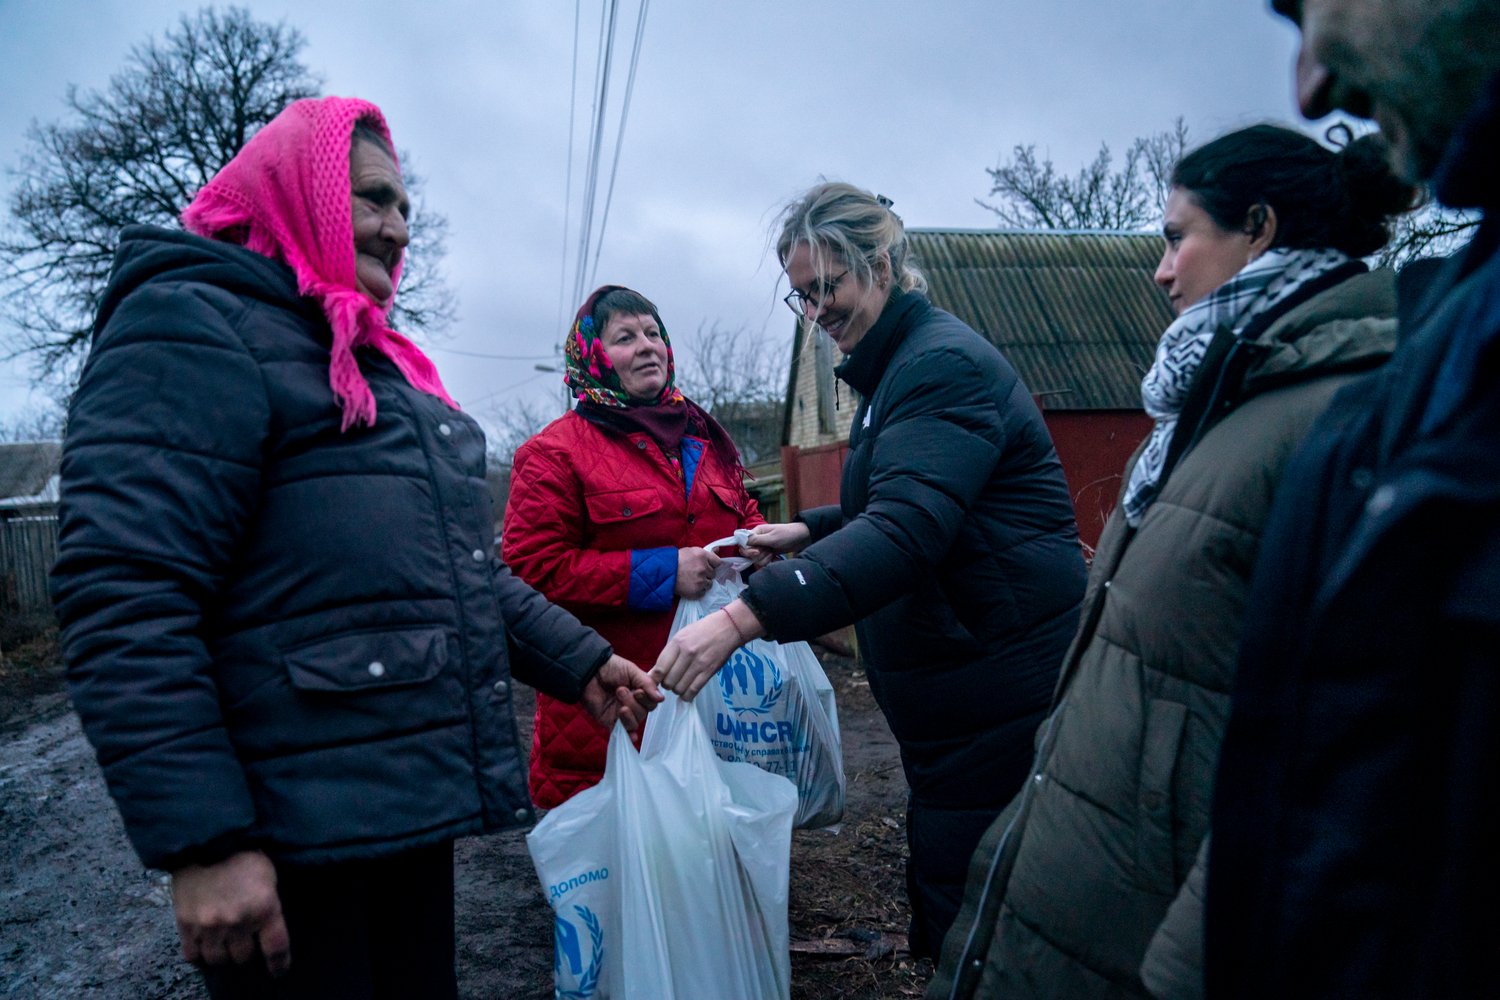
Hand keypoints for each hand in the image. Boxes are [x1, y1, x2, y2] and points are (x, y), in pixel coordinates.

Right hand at [171, 850, 289, 976]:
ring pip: (218, 960)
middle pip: (243, 958)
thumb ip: (269, 904)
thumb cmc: (245, 852)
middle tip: (245, 944)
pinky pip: (193, 955)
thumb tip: (270, 926)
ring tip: (225, 946)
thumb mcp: (269, 876)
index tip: (278, 971)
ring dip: (223, 955)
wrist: (207, 839)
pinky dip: (200, 956)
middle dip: (246, 953)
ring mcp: (210, 925)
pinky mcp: (186, 923)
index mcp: (264, 908)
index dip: (279, 964)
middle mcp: (238, 921)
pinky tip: (205, 949)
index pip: (275, 949)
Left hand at [581, 653, 662, 729]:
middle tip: (620, 690)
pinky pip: (621, 733)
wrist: (588, 671)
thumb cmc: (611, 667)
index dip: (647, 699)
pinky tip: (632, 736)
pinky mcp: (609, 721)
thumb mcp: (632, 671)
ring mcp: (621, 714)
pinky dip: (628, 736)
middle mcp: (632, 704)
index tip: (638, 690)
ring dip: (628, 713)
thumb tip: (661, 699)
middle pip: (643, 713)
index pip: (651, 703)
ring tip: (617, 699)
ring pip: (634, 722)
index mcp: (640, 692)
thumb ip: (647, 684)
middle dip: (633, 703)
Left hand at [652, 600, 764, 700]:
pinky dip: (688, 695)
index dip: (654, 680)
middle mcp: (687, 653)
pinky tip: (687, 692)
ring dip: (677, 690)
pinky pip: (694, 690)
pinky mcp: (709, 671)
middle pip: (668, 681)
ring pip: (680, 688)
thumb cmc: (701, 630)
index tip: (655, 682)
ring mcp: (699, 663)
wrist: (726, 627)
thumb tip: (653, 674)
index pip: (659, 668)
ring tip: (681, 684)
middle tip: (671, 681)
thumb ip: (668, 654)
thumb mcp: (681, 636)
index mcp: (677, 643)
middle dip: (667, 685)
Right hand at [675, 546, 721, 598]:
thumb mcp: (690, 551)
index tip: (707, 566)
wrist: (663, 572)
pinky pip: (703, 592)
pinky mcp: (696, 592)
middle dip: (707, 573)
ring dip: (703, 582)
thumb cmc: (675, 559)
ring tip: (693, 580)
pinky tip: (691, 586)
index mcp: (703, 556)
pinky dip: (698, 590)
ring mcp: (700, 581)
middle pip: (713, 574)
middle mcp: (704, 569)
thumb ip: (705, 552)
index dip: (712, 564)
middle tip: (697, 573)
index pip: (718, 562)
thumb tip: (718, 550)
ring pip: (709, 584)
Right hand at [742, 522, 810, 564]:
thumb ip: (756, 540)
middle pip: (749, 553)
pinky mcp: (768, 553)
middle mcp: (757, 539)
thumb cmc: (787, 535)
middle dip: (758, 555)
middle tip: (769, 551)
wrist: (801, 538)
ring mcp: (763, 547)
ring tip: (773, 553)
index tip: (756, 552)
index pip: (743, 543)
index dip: (748, 550)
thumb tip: (741, 541)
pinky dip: (768, 561)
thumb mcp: (772, 537)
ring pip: (756, 559)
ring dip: (765, 559)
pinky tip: (775, 558)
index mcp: (756, 532)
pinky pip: (763, 561)